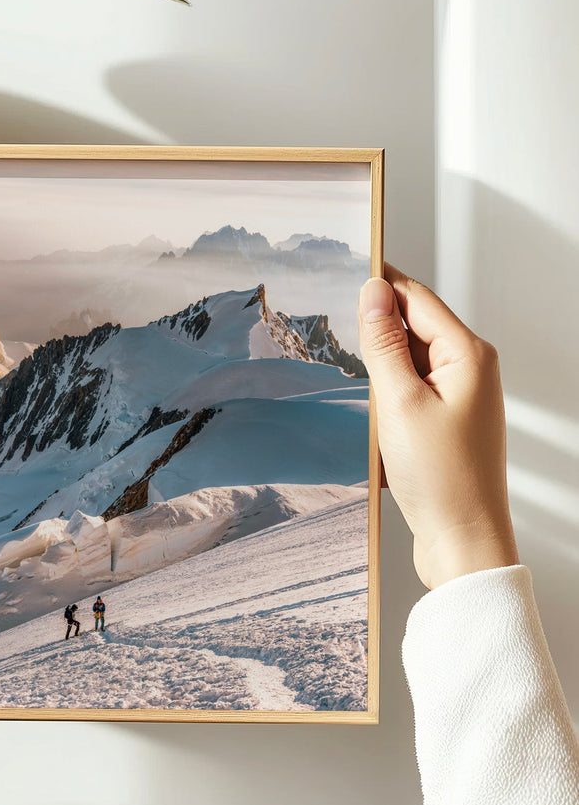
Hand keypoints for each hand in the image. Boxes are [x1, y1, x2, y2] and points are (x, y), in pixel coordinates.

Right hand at [358, 265, 518, 589]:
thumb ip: (384, 344)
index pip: (416, 298)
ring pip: (408, 359)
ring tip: (352, 379)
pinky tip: (369, 411)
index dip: (380, 282)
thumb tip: (373, 293)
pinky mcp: (446, 421)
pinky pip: (409, 389)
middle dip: (375, 326)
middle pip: (413, 326)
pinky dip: (386, 393)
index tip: (344, 265)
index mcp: (468, 355)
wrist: (462, 540)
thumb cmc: (440, 477)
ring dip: (378, 365)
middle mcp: (470, 369)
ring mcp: (460, 396)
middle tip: (333, 324)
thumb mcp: (400, 402)